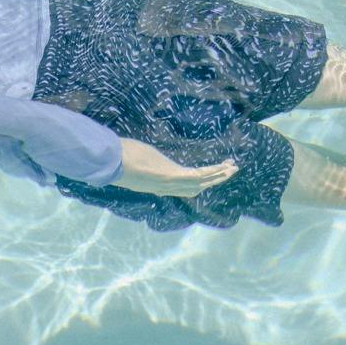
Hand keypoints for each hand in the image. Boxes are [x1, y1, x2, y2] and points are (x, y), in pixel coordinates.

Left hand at [109, 138, 238, 197]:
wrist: (112, 162)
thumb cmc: (118, 159)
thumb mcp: (134, 162)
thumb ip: (142, 162)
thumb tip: (138, 155)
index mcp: (157, 186)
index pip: (181, 189)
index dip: (196, 186)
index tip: (207, 182)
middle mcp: (166, 187)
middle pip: (196, 187)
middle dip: (213, 180)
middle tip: (227, 173)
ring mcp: (171, 182)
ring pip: (201, 182)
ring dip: (218, 176)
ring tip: (232, 169)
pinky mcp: (173, 175)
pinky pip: (198, 175)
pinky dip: (213, 172)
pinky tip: (225, 167)